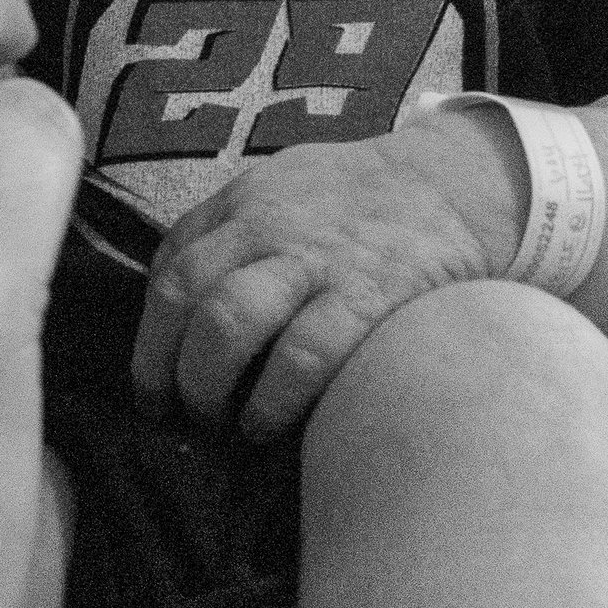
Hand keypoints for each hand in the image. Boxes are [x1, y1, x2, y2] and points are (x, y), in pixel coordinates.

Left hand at [135, 127, 519, 431]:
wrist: (457, 181)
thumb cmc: (361, 200)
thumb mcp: (284, 189)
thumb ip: (234, 234)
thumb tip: (185, 305)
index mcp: (241, 203)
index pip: (169, 269)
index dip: (150, 336)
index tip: (153, 383)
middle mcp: (265, 225)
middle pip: (183, 297)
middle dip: (165, 367)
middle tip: (176, 412)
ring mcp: (315, 258)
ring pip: (227, 321)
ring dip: (206, 385)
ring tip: (217, 423)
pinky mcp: (366, 293)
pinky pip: (302, 354)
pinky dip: (272, 399)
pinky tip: (265, 426)